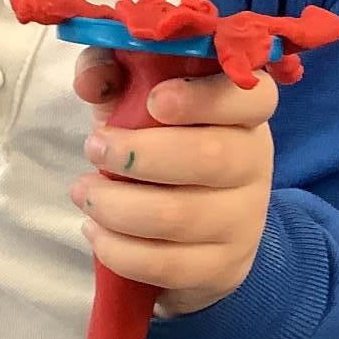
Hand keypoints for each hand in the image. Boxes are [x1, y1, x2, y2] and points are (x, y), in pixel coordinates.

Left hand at [70, 50, 277, 317]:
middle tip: (94, 148)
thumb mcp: (139, 100)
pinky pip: (168, 265)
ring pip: (181, 216)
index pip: (251, 95)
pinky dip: (120, 250)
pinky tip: (95, 232)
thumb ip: (114, 72)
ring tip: (83, 193)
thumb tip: (92, 79)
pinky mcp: (223, 266)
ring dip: (117, 205)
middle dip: (140, 154)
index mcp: (245, 111)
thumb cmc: (164, 144)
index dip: (204, 97)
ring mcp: (244, 219)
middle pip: (211, 158)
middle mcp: (255, 162)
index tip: (154, 99)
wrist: (194, 230)